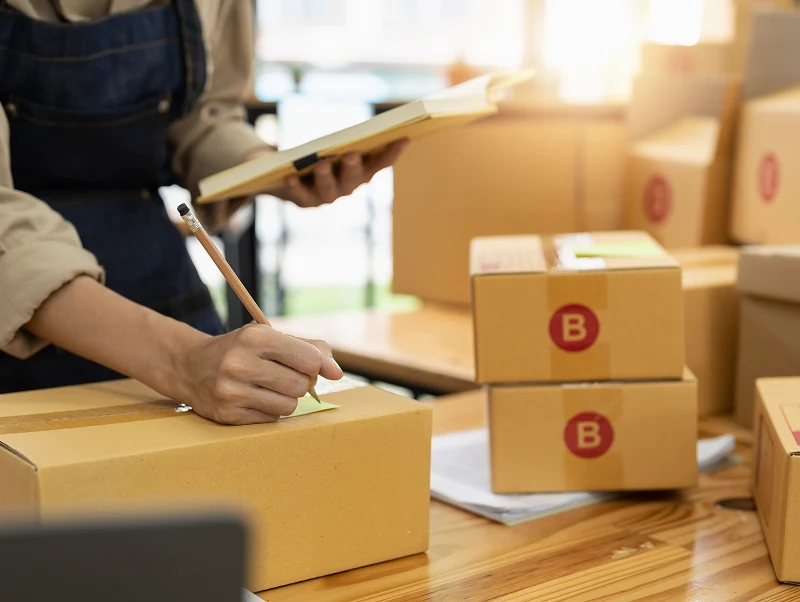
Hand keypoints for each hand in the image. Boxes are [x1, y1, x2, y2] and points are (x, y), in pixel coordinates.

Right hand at [175, 324, 342, 424]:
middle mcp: (240, 364)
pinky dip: (270, 410)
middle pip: (301, 385)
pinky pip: (271, 419)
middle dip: (300, 382)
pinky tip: (254, 398)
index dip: (317, 365)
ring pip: (289, 406)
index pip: (309, 358)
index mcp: (254, 337)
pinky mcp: (228, 415)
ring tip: (268, 387)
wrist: (191, 367)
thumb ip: (308, 349)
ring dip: (286, 399)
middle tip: (285, 375)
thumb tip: (337, 373)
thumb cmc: (241, 350)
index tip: (312, 366)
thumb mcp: (269, 337)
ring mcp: (231, 391)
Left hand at [258, 139, 408, 207]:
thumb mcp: (332, 144)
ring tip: (321, 165)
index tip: (404, 138)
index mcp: (361, 172)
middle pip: (354, 179)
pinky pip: (300, 195)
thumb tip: (359, 123)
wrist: (286, 175)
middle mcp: (348, 187)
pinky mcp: (304, 202)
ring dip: (326, 178)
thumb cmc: (317, 153)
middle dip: (353, 167)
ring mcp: (326, 197)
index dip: (392, 153)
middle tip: (351, 154)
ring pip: (328, 190)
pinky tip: (290, 177)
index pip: (380, 163)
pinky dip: (296, 187)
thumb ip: (346, 138)